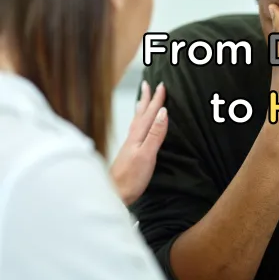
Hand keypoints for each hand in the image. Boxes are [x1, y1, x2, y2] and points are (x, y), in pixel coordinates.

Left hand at [110, 81, 167, 205]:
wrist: (113, 195)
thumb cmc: (130, 178)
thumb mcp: (147, 154)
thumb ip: (155, 134)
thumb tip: (163, 113)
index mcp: (138, 136)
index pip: (150, 113)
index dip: (156, 100)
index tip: (162, 85)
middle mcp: (132, 138)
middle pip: (140, 114)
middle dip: (146, 99)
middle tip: (148, 85)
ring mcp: (130, 145)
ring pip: (137, 121)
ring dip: (141, 109)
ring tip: (142, 100)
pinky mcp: (129, 153)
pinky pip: (135, 130)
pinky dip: (139, 123)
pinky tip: (139, 127)